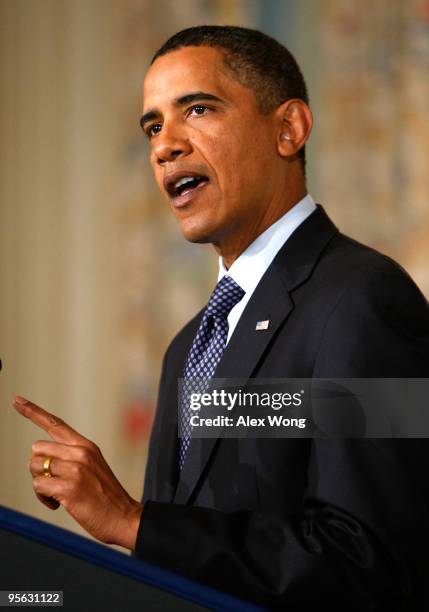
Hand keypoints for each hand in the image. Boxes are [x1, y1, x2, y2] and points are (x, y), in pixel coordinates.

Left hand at [12, 396, 142, 550]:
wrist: (124, 517)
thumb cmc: (105, 497)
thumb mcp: (92, 468)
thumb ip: (70, 457)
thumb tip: (41, 459)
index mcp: (86, 446)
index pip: (56, 423)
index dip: (33, 411)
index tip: (16, 400)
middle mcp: (80, 452)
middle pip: (37, 448)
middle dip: (37, 468)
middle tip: (53, 483)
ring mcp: (76, 468)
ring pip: (35, 467)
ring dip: (40, 485)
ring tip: (58, 495)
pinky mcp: (70, 487)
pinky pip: (38, 486)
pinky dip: (43, 498)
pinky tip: (59, 504)